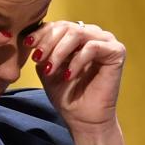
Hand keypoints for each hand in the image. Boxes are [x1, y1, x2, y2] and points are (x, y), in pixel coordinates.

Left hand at [28, 20, 124, 135]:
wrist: (83, 119)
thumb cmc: (67, 95)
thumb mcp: (47, 68)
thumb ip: (41, 50)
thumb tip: (29, 35)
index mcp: (77, 35)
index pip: (58, 25)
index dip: (41, 33)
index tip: (27, 45)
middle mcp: (93, 34)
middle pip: (66, 26)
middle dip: (48, 43)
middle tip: (38, 60)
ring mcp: (106, 41)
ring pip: (78, 33)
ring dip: (59, 51)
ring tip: (51, 69)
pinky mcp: (116, 52)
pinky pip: (92, 47)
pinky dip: (77, 60)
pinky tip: (69, 75)